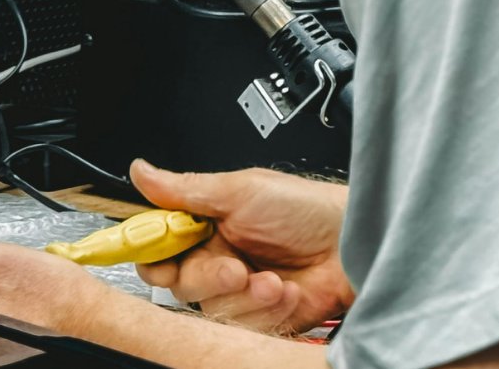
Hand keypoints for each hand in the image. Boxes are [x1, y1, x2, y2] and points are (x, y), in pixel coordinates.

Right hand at [130, 159, 353, 334]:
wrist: (357, 244)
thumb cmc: (308, 209)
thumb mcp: (242, 190)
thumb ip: (186, 189)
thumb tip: (142, 172)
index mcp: (208, 224)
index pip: (160, 245)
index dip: (153, 252)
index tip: (162, 255)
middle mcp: (219, 258)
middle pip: (181, 283)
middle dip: (209, 277)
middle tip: (235, 268)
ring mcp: (241, 289)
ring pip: (211, 308)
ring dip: (245, 296)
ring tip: (275, 280)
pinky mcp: (262, 316)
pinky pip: (243, 327)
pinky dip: (267, 311)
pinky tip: (288, 292)